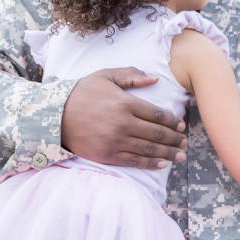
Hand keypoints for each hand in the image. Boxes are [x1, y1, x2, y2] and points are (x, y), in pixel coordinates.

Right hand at [61, 67, 186, 168]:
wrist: (54, 115)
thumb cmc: (82, 92)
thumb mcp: (106, 76)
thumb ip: (131, 75)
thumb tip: (155, 78)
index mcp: (125, 103)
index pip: (157, 114)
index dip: (172, 121)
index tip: (181, 125)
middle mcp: (123, 123)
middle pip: (157, 134)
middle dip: (175, 139)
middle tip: (185, 142)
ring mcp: (115, 141)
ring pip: (149, 150)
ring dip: (168, 154)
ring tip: (180, 156)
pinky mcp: (107, 155)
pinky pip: (134, 161)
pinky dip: (150, 164)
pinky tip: (162, 164)